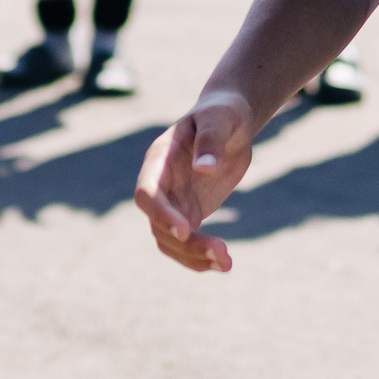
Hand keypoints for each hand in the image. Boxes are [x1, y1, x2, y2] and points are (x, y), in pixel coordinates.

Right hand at [134, 90, 256, 272]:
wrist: (231, 123)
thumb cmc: (223, 114)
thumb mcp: (221, 118)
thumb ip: (211, 140)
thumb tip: (204, 169)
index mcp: (159, 159)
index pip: (147, 193)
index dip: (161, 214)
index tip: (185, 230)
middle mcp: (160, 184)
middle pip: (159, 224)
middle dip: (186, 243)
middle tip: (222, 253)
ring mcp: (173, 202)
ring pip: (170, 241)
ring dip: (194, 256)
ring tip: (227, 263)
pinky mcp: (189, 214)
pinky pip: (186, 244)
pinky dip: (201, 257)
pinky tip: (224, 264)